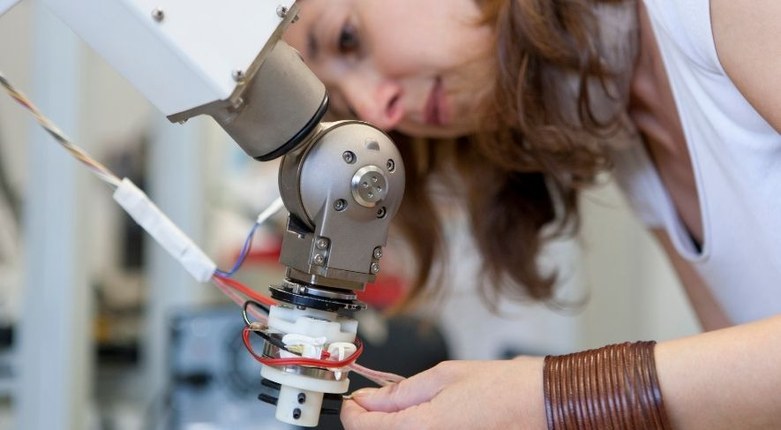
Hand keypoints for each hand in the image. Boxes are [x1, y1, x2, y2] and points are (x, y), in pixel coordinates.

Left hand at [341, 357, 546, 429]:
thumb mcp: (443, 376)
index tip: (351, 399)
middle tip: (372, 399)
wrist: (541, 403)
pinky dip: (412, 428)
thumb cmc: (502, 387)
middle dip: (369, 419)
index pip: (364, 427)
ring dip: (390, 424)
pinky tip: (420, 415)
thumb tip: (368, 398)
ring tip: (399, 404)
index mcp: (422, 426)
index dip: (350, 411)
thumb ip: (399, 391)